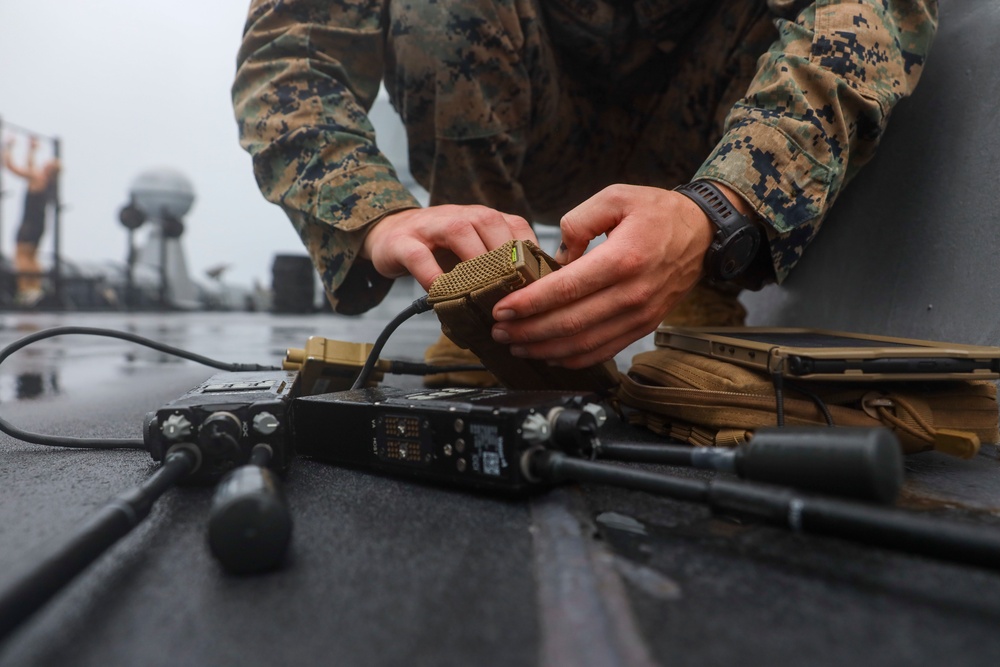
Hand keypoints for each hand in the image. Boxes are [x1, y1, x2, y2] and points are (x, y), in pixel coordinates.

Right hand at [360, 205, 536, 288]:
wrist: (389, 234)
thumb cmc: (439, 251)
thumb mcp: (471, 253)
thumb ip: (497, 269)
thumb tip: (530, 303)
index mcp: (483, 219)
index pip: (516, 226)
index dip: (531, 252)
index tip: (542, 282)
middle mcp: (460, 215)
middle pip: (491, 224)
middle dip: (507, 255)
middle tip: (516, 291)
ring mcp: (430, 226)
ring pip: (459, 231)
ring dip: (474, 260)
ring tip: (484, 291)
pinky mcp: (403, 242)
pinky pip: (419, 256)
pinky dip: (431, 275)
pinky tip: (441, 295)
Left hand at [490, 184, 715, 367]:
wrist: (702, 233)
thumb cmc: (657, 212)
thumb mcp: (616, 196)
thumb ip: (578, 220)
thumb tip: (555, 255)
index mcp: (623, 259)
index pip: (566, 289)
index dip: (530, 303)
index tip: (502, 308)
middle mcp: (632, 293)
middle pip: (570, 323)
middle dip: (528, 330)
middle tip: (498, 330)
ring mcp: (639, 315)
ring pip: (584, 344)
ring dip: (544, 349)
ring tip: (515, 344)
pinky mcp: (643, 326)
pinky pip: (603, 351)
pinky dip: (572, 358)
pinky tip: (547, 354)